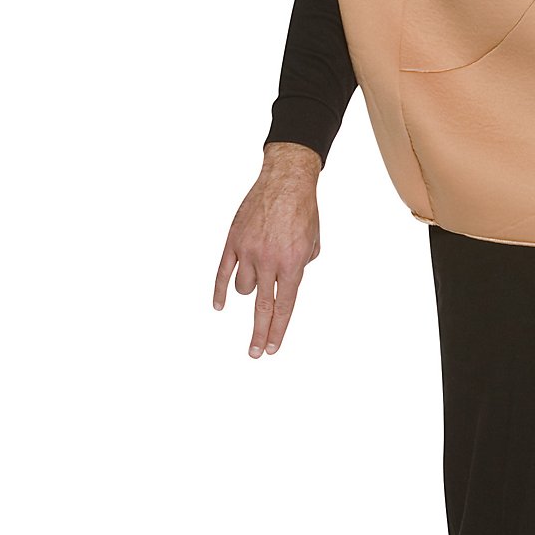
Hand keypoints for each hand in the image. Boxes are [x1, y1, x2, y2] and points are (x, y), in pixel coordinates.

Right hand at [214, 143, 322, 357]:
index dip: (277, 329)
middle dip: (260, 332)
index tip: (271, 348)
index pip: (284, 305)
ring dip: (250, 290)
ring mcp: (248, 251)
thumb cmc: (304, 210)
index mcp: (293, 263)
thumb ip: (301, 266)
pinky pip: (223, 272)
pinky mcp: (233, 241)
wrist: (285, 180)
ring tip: (261, 271)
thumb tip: (286, 282)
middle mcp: (269, 260)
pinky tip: (221, 306)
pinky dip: (221, 290)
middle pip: (262, 306)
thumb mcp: (314, 243)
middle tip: (255, 354)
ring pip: (243, 288)